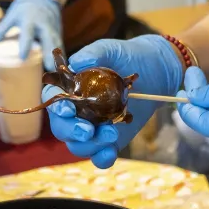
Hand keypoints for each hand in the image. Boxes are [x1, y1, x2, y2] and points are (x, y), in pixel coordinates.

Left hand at [0, 0, 62, 68]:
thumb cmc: (24, 7)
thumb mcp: (11, 16)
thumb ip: (1, 31)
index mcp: (30, 19)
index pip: (27, 33)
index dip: (25, 45)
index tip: (22, 57)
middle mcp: (43, 24)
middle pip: (48, 39)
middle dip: (49, 53)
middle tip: (48, 67)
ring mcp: (53, 27)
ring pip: (57, 43)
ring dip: (57, 57)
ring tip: (57, 71)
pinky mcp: (58, 31)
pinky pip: (60, 44)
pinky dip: (61, 55)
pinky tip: (62, 66)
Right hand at [45, 35, 184, 168]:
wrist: (155, 72)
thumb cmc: (127, 57)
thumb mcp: (111, 50)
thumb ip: (94, 53)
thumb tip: (77, 63)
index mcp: (70, 89)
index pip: (53, 99)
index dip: (56, 107)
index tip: (68, 110)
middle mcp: (77, 111)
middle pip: (61, 127)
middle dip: (72, 131)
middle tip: (88, 130)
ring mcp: (92, 128)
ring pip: (78, 145)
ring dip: (90, 144)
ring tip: (112, 133)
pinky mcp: (109, 141)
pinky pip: (99, 157)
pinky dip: (102, 158)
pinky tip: (110, 152)